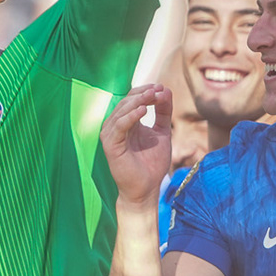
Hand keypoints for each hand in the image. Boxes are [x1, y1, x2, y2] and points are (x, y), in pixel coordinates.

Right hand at [103, 84, 173, 204]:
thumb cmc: (152, 163)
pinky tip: (143, 111)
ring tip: (153, 96)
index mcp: (126, 122)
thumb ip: (163, 112)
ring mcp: (111, 134)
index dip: (145, 91)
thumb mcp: (162, 132)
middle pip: (126, 102)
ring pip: (121, 111)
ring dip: (137, 102)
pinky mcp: (110, 144)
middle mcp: (116, 126)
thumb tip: (166, 90)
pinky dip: (130, 117)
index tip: (162, 87)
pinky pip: (118, 126)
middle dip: (143, 94)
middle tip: (158, 89)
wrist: (146, 188)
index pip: (131, 99)